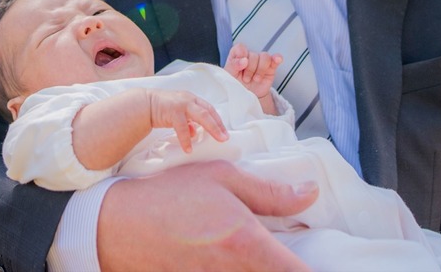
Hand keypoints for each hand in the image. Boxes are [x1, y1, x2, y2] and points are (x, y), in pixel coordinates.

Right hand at [98, 161, 316, 271]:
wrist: (118, 225)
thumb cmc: (169, 196)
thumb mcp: (222, 178)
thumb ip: (271, 192)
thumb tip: (309, 192)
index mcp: (246, 243)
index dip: (315, 269)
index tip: (322, 261)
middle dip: (285, 266)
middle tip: (288, 253)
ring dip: (260, 267)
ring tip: (254, 252)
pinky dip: (237, 270)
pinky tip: (228, 256)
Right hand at [146, 89, 227, 151]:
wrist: (145, 104)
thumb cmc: (162, 109)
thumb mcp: (178, 114)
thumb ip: (188, 122)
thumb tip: (195, 133)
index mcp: (192, 99)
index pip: (209, 109)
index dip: (218, 121)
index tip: (224, 132)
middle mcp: (189, 99)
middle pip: (208, 112)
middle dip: (218, 125)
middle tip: (225, 137)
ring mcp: (181, 104)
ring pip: (201, 116)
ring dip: (211, 128)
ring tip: (217, 140)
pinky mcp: (172, 111)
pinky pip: (182, 127)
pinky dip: (186, 139)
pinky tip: (188, 149)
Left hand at [225, 42, 281, 107]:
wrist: (247, 97)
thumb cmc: (236, 84)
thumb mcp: (229, 75)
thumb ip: (233, 65)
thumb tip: (244, 60)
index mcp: (237, 56)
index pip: (241, 48)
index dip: (241, 56)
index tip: (241, 66)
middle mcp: (249, 57)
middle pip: (253, 54)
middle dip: (250, 69)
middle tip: (246, 79)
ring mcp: (260, 62)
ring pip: (265, 57)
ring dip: (260, 70)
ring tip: (256, 79)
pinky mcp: (270, 68)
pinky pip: (275, 59)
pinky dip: (277, 58)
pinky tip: (277, 60)